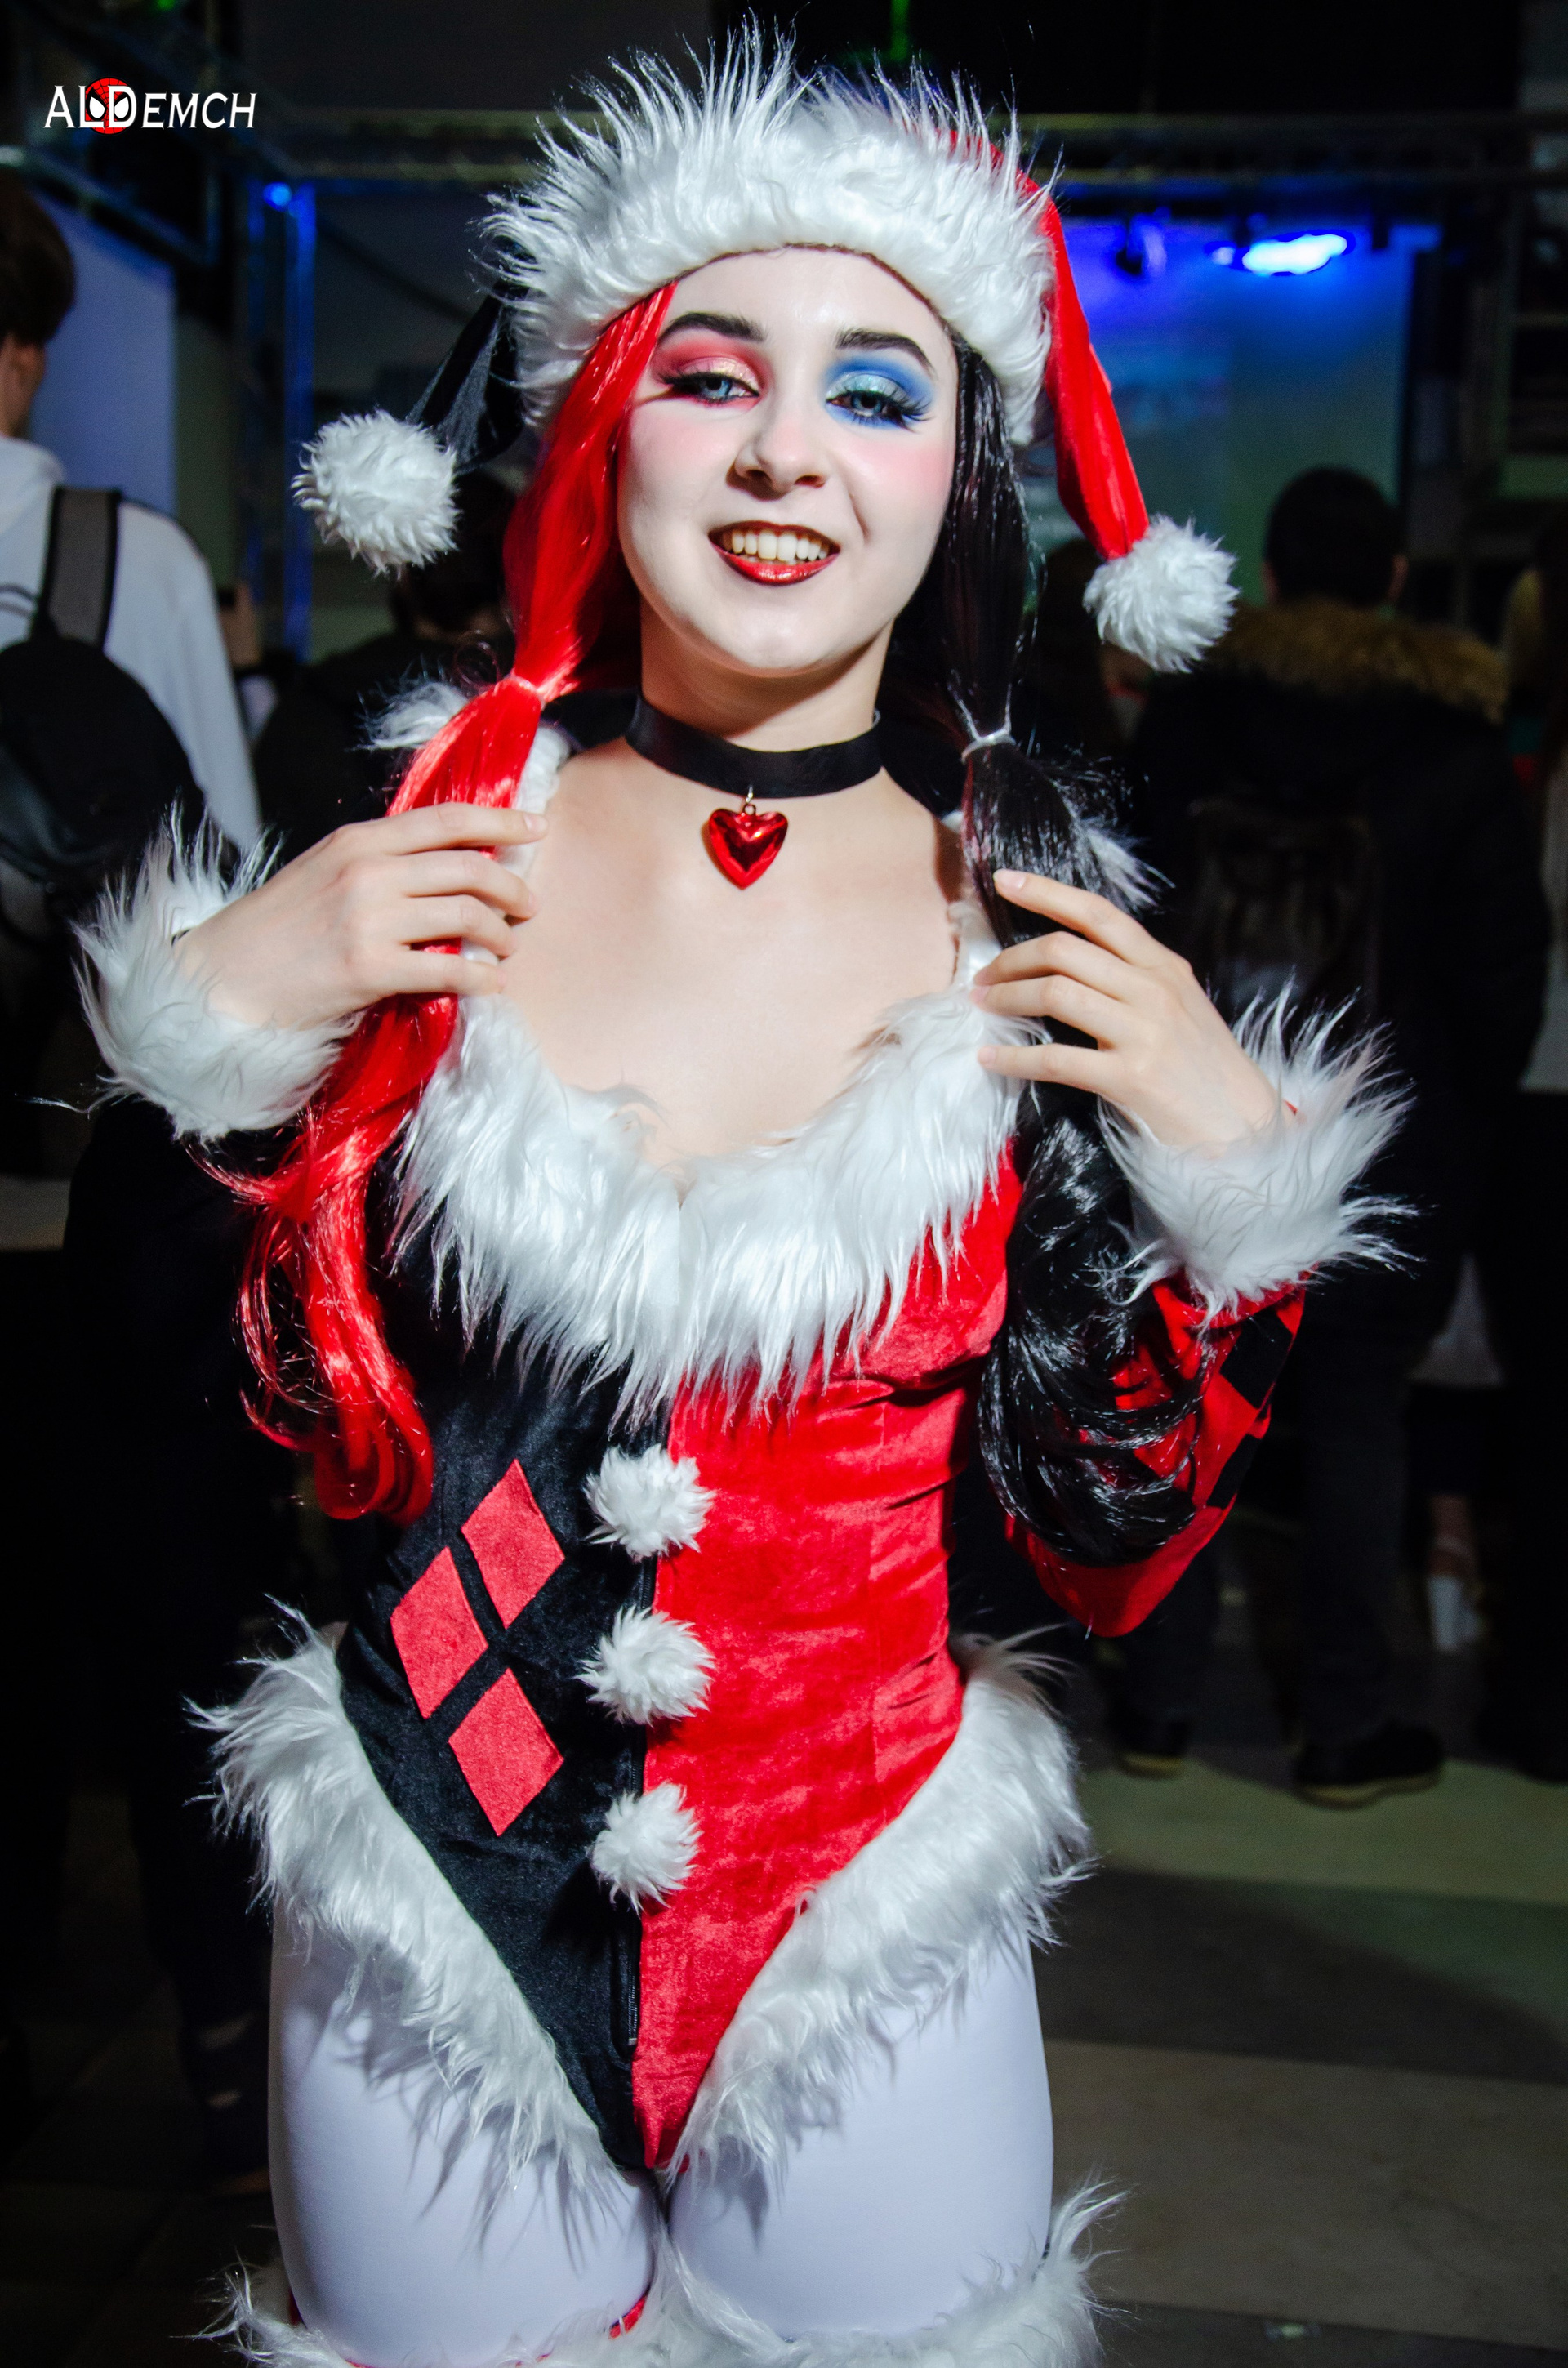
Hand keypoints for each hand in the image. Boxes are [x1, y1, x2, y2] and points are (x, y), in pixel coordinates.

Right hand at [178, 804, 544, 1032]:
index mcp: (359, 841)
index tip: (537, 828)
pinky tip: (491, 985)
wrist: (224, 975)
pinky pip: (447, 970)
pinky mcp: (368, 969)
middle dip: (511, 888)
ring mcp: (368, 920)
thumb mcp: (325, 870)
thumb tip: (444, 862)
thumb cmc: (278, 927)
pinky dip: (480, 978)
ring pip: (465, 917)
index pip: (446, 820)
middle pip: (467, 869)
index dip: (501, 822)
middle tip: (528, 906)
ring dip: (500, 935)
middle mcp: (367, 872)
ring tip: (508, 947)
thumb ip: (379, 861)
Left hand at [971, 871, 1278, 1149]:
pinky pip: (1056, 1059)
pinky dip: (1014, 1059)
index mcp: (1163, 966)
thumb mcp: (1180, 1005)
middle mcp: (1154, 989)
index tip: (1006, 881)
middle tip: (983, 975)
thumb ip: (1136, 978)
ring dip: (1006, 997)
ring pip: (1055, 993)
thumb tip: (1074, 958)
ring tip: (983, 1006)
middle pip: (1064, 950)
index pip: (1097, 914)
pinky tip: (990, 1060)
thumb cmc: (1202, 1067)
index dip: (1047, 892)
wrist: (1240, 1124)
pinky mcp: (1131, 1076)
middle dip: (1011, 958)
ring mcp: (1144, 1031)